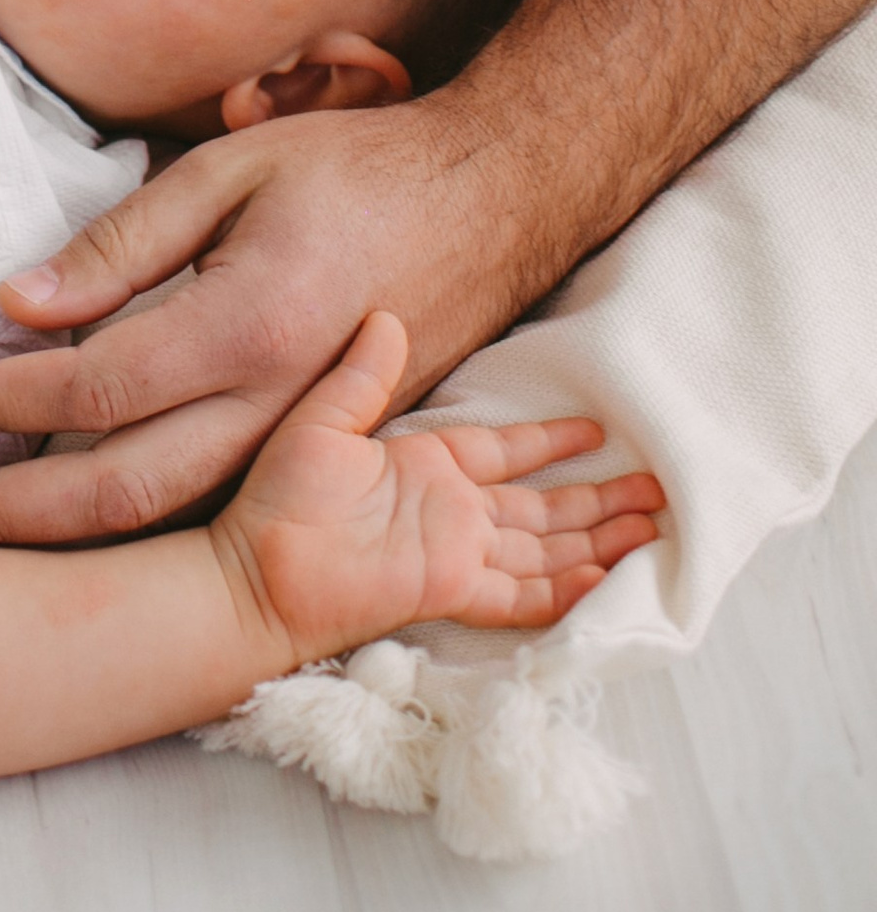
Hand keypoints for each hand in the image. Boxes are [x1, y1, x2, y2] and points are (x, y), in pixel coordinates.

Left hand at [0, 97, 539, 545]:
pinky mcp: (328, 456)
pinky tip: (74, 524)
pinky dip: (139, 527)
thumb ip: (122, 243)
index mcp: (249, 322)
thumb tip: (18, 302)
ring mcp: (312, 445)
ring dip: (64, 537)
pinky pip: (221, 506)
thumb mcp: (228, 169)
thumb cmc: (353, 168)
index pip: (93, 384)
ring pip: (172, 520)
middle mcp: (280, 405)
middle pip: (122, 490)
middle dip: (7, 513)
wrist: (495, 201)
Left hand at [212, 311, 661, 670]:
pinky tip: (603, 583)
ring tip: (650, 534)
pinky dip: (563, 591)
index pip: (505, 451)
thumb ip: (362, 375)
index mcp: (425, 467)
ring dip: (597, 543)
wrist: (255, 570)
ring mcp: (456, 554)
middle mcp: (451, 512)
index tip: (597, 430)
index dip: (550, 441)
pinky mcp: (451, 591)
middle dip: (598, 499)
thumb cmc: (277, 498)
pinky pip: (519, 595)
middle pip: (543, 506)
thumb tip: (386, 317)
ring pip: (545, 549)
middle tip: (656, 490)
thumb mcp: (323, 420)